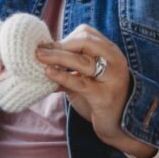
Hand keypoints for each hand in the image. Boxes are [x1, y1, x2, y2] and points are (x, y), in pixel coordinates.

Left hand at [35, 23, 132, 145]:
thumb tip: (43, 54)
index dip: (65, 38)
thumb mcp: (87, 76)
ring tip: (39, 57)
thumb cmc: (99, 96)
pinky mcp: (104, 96)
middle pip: (85, 42)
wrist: (119, 124)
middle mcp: (114, 61)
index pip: (86, 33)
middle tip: (39, 50)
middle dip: (60, 45)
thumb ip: (70, 64)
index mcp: (110, 51)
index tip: (47, 46)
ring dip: (57, 57)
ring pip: (82, 61)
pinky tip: (49, 73)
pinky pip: (80, 83)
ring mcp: (112, 78)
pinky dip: (62, 76)